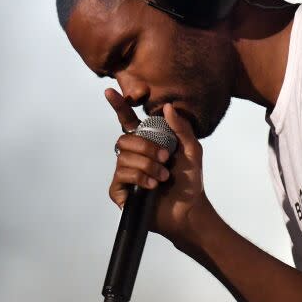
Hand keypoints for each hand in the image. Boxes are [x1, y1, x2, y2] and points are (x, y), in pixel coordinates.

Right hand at [105, 88, 212, 250]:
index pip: (128, 121)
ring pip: (124, 158)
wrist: (188, 209)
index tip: (109, 91)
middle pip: (124, 140)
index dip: (118, 106)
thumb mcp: (192, 150)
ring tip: (163, 177)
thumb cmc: (189, 181)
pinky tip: (152, 186)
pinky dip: (140, 178)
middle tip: (166, 159)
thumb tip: (167, 107)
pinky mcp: (120, 191)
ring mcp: (125, 174)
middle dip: (147, 148)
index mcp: (147, 143)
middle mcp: (132, 156)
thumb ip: (181, 128)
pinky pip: (121, 176)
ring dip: (148, 166)